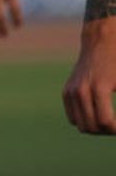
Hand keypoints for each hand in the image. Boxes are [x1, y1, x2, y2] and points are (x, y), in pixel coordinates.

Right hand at [63, 17, 115, 134]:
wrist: (101, 44)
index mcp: (99, 88)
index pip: (105, 122)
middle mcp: (82, 91)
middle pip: (91, 127)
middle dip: (107, 131)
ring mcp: (71, 91)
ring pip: (80, 125)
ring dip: (95, 129)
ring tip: (108, 124)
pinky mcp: (66, 92)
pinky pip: (73, 117)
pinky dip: (84, 121)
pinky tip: (97, 116)